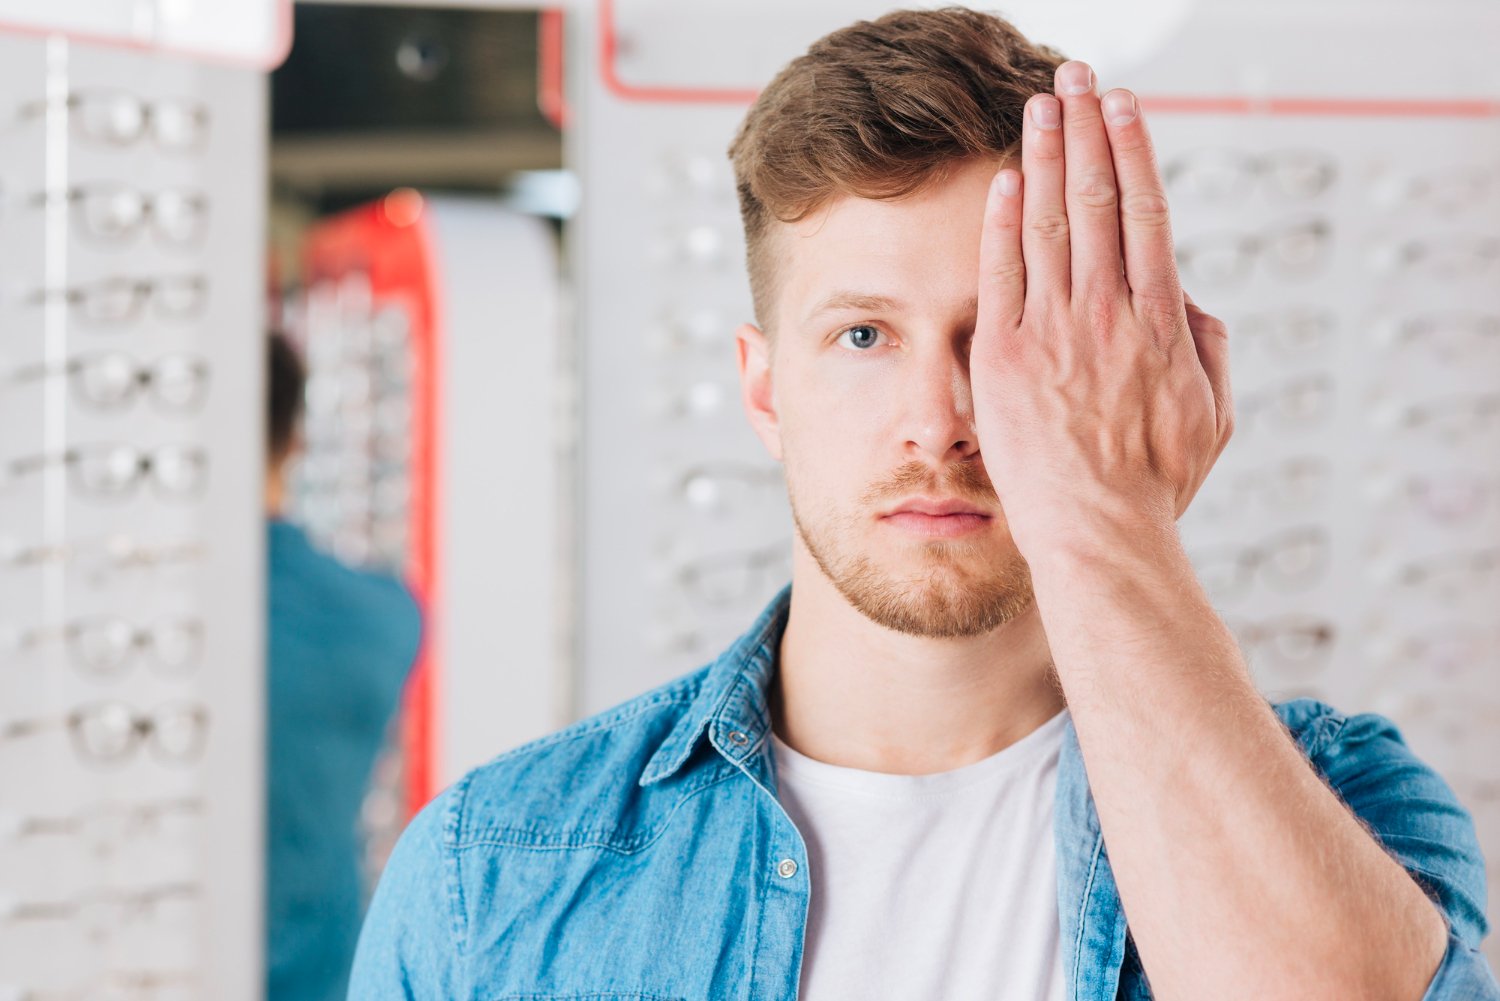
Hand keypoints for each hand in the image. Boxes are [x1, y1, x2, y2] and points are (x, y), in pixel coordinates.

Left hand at [971, 59, 1234, 559]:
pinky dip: (1001, 221)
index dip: (1131, 151)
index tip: (1122, 108)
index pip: (1145, 211)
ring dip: (1041, 155)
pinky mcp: (1003, 356)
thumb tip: (1193, 302)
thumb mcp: (1213, 415)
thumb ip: (1209, 348)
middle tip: (1077, 76)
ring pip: (1046, 222)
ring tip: (1038, 104)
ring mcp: (1054, 330)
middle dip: (1085, 130)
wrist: (1100, 533)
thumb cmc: (1156, 484)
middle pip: (1095, 198)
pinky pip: (1000, 273)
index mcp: (1162, 319)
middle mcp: (1108, 311)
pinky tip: (1000, 178)